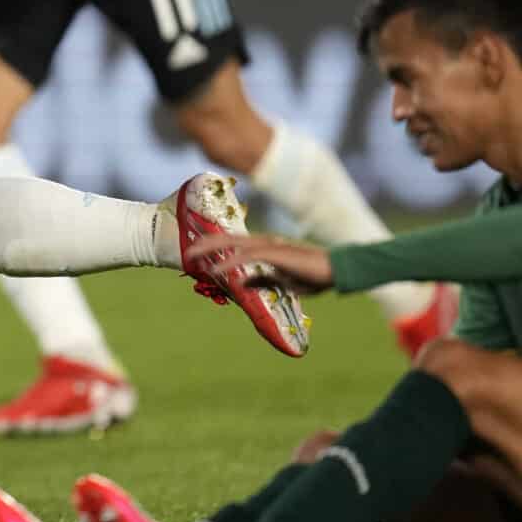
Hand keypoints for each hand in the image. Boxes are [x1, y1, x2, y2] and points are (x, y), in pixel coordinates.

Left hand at [188, 231, 334, 295]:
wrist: (335, 270)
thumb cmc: (312, 275)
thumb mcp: (283, 281)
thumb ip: (263, 280)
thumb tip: (243, 282)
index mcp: (266, 247)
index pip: (235, 243)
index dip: (215, 246)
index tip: (197, 252)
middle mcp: (264, 242)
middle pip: (228, 238)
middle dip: (206, 243)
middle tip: (186, 250)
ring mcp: (269, 246)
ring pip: (233, 243)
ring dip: (211, 249)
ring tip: (192, 256)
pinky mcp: (275, 254)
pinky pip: (247, 257)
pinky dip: (229, 263)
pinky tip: (215, 270)